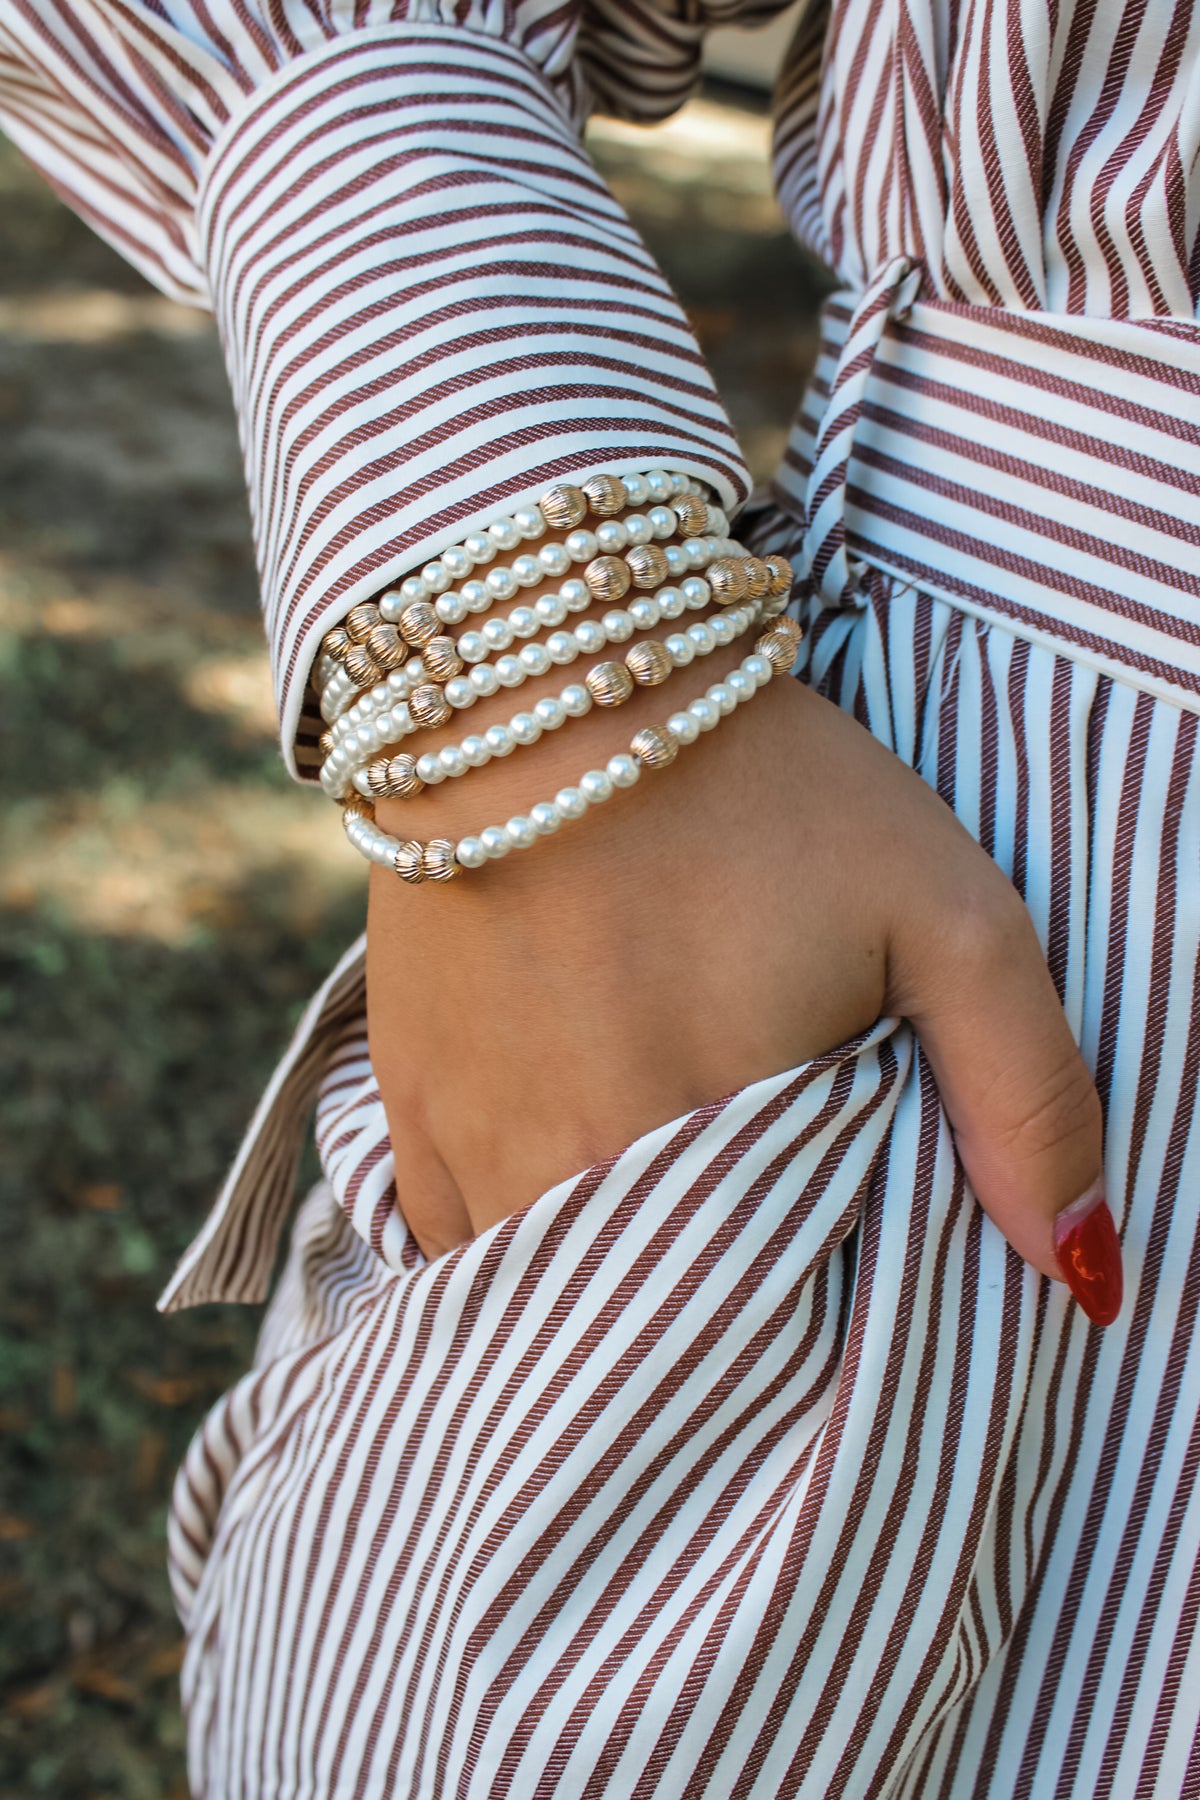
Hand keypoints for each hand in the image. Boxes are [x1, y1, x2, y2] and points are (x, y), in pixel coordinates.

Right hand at [365, 638, 1117, 1322]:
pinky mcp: (410, 1098)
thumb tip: (1085, 1274)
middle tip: (757, 1265)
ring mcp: (480, 1142)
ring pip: (552, 1296)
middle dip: (718, 1330)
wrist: (544, 676)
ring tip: (663, 1242)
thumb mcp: (947, 911)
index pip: (784, 1336)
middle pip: (662, 1334)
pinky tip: (558, 1202)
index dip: (821, 1333)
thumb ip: (1027, 1094)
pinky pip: (452, 1239)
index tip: (842, 1289)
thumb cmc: (763, 787)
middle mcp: (583, 1175)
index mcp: (729, 1152)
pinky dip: (512, 1243)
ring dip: (610, 1296)